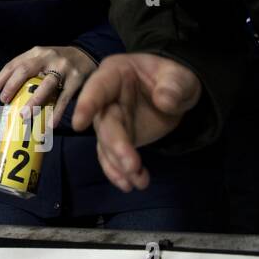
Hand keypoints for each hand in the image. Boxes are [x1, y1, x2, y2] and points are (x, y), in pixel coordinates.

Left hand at [0, 45, 96, 128]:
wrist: (87, 54)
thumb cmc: (58, 61)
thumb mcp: (42, 57)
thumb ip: (28, 69)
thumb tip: (8, 92)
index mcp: (36, 52)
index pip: (14, 64)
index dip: (1, 79)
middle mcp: (48, 57)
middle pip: (26, 70)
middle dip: (12, 86)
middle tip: (5, 101)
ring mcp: (63, 68)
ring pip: (46, 85)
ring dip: (34, 101)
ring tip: (24, 116)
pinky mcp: (76, 80)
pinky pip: (64, 98)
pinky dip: (56, 112)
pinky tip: (50, 124)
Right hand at [71, 53, 203, 191]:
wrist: (175, 93)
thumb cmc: (171, 77)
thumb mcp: (179, 76)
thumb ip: (173, 85)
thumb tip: (164, 101)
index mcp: (114, 75)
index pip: (97, 88)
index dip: (86, 105)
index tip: (79, 124)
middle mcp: (105, 99)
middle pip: (104, 124)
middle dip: (115, 146)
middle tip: (132, 166)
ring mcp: (111, 121)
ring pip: (106, 144)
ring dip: (118, 164)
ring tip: (139, 181)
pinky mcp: (118, 139)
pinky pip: (112, 157)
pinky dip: (119, 172)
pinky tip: (132, 184)